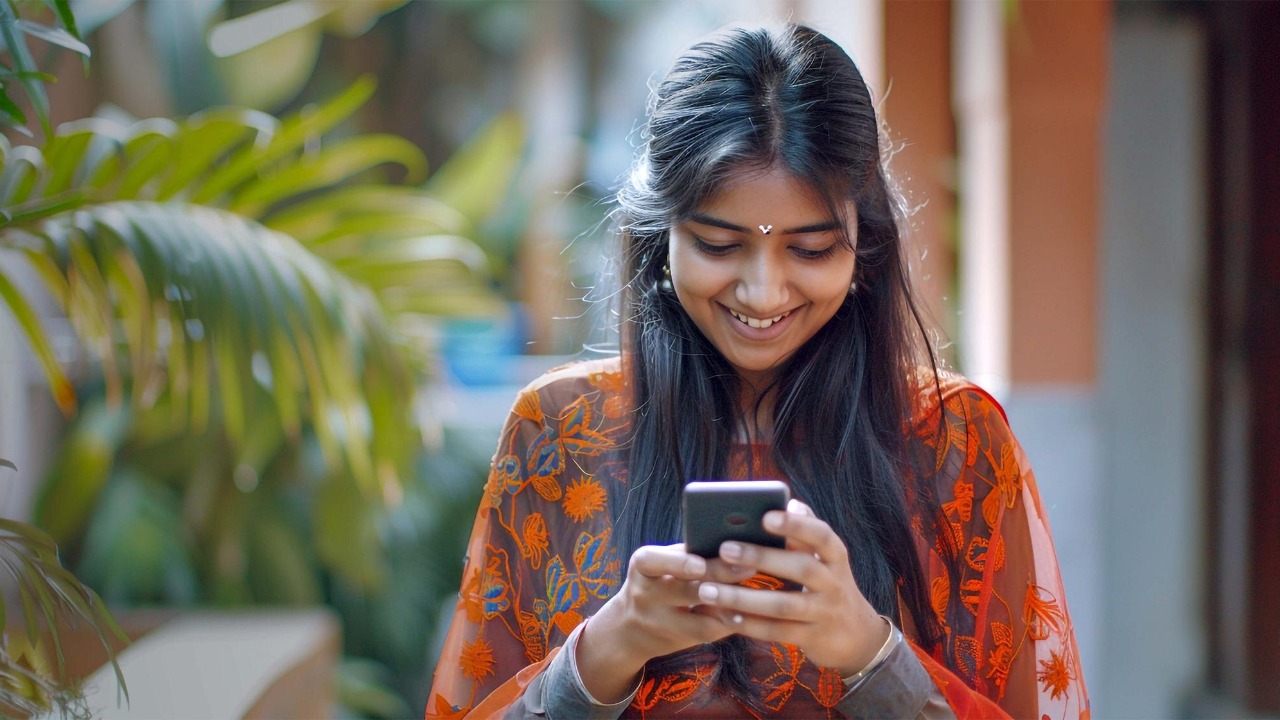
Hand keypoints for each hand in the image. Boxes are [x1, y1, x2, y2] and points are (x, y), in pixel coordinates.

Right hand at [575, 542, 754, 701]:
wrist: (629, 627)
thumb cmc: (658, 580)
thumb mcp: (662, 562)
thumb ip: (689, 552)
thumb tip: (734, 540)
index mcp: (643, 565)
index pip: (654, 561)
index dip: (678, 563)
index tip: (701, 564)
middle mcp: (646, 595)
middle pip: (684, 590)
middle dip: (717, 579)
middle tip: (748, 567)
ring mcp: (659, 622)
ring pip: (698, 621)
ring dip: (728, 607)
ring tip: (753, 596)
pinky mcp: (675, 642)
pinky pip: (706, 634)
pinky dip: (727, 624)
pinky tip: (747, 615)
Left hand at [692, 500, 888, 674]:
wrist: (856, 635)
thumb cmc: (828, 584)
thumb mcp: (825, 558)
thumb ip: (805, 532)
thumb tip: (789, 503)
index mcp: (835, 556)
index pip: (821, 535)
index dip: (796, 526)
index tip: (766, 516)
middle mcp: (834, 583)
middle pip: (800, 568)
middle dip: (761, 558)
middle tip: (724, 549)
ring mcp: (824, 613)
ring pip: (783, 605)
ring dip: (743, 598)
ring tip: (708, 590)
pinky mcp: (811, 638)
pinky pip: (778, 632)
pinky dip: (750, 625)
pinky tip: (724, 616)